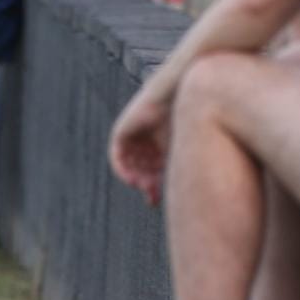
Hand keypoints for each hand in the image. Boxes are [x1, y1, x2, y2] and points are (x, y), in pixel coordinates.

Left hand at [109, 86, 172, 203]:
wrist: (174, 99)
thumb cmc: (183, 124)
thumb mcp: (177, 154)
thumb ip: (170, 174)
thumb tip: (166, 195)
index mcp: (161, 146)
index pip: (153, 172)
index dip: (154, 187)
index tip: (156, 200)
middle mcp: (146, 142)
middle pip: (141, 170)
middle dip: (146, 184)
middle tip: (151, 195)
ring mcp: (134, 138)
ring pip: (130, 166)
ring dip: (136, 178)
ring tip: (143, 185)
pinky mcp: (120, 133)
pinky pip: (116, 157)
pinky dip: (122, 170)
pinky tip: (131, 178)